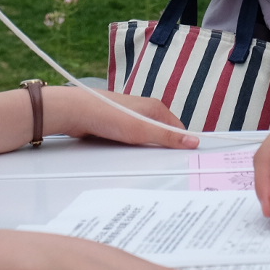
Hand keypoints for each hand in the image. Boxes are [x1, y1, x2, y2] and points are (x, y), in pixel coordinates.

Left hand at [48, 85, 198, 149]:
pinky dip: (131, 148)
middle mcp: (144, 111)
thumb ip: (168, 137)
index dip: (181, 143)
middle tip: (159, 161)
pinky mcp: (118, 126)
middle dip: (161, 148)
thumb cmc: (107, 114)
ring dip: (144, 148)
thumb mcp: (143, 130)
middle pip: (162, 134)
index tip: (184, 157)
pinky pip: (131, 140)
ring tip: (139, 155)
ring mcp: (130, 118)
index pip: (178, 128)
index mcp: (155, 108)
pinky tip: (126, 153)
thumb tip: (192, 141)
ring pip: (146, 138)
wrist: (76, 112)